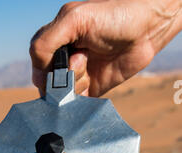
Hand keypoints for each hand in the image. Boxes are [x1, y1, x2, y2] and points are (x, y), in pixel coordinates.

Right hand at [30, 0, 181, 96]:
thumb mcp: (73, 20)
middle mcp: (65, 59)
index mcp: (56, 40)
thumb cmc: (114, 15)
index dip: (46, 70)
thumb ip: (46, 42)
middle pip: (50, 84)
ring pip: (64, 96)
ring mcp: (79, 75)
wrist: (147, 28)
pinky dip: (81, 101)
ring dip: (77, 85)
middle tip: (82, 59)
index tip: (63, 60)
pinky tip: (93, 83)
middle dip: (63, 77)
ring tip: (91, 66)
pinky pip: (79, 104)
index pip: (38, 65)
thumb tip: (38, 77)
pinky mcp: (93, 89)